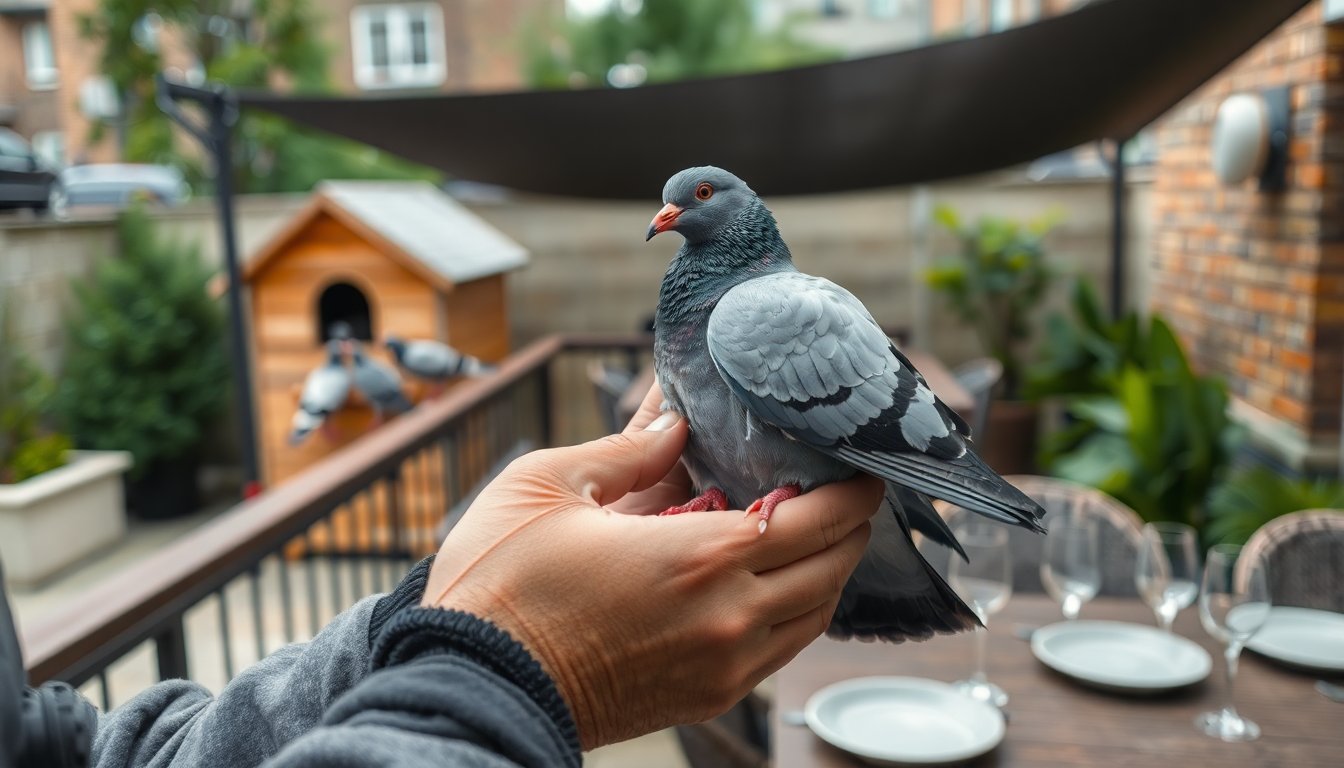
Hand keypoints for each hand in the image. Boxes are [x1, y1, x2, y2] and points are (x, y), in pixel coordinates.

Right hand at [421, 397, 882, 748]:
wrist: (472, 686)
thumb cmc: (500, 584)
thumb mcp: (548, 486)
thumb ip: (626, 449)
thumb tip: (673, 423)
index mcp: (700, 556)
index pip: (820, 520)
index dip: (852, 489)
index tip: (860, 464)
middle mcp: (729, 616)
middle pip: (832, 566)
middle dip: (848, 524)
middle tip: (841, 489)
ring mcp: (723, 666)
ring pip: (815, 613)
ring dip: (827, 570)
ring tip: (811, 531)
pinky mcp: (706, 697)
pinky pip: (782, 650)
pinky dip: (796, 611)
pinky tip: (773, 582)